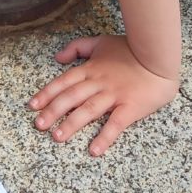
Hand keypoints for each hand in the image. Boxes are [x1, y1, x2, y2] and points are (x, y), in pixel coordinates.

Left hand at [28, 34, 179, 155]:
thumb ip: (78, 47)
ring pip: (88, 110)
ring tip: (57, 137)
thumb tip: (58, 57)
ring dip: (72, 124)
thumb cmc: (130, 50)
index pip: (64, 81)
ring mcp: (114, 95)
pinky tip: (94, 150)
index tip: (32, 105)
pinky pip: (115, 124)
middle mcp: (99, 82)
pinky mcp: (130, 107)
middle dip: (53, 111)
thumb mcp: (101, 42)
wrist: (158, 56)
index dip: (47, 93)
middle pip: (71, 97)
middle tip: (39, 125)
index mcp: (91, 68)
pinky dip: (104, 137)